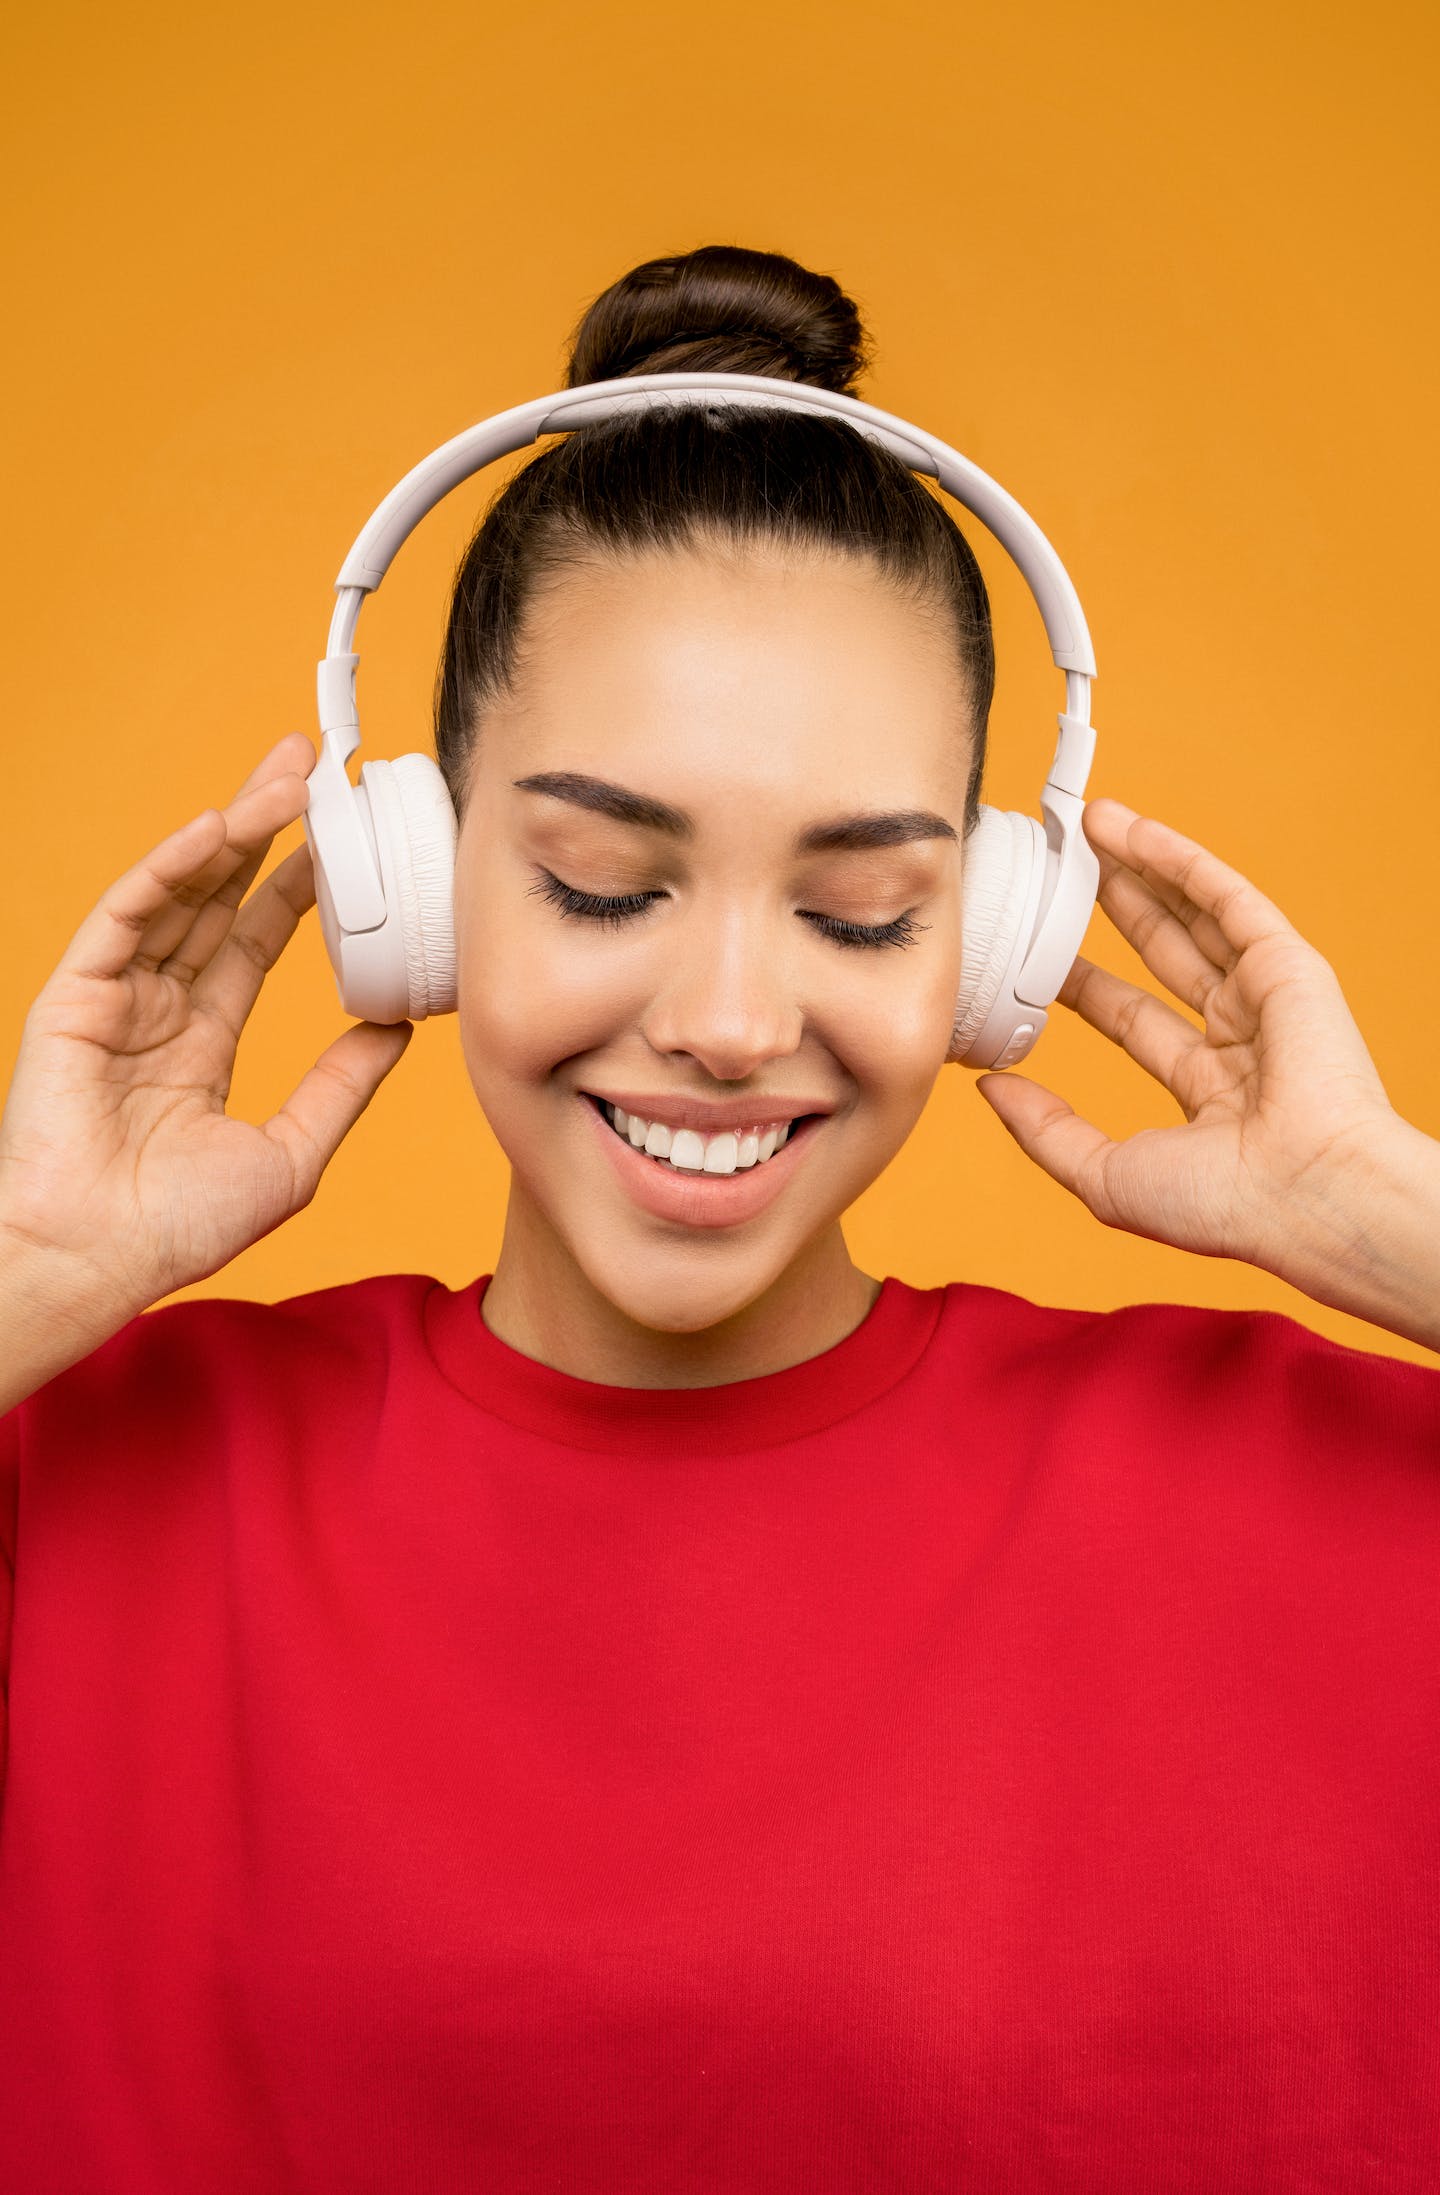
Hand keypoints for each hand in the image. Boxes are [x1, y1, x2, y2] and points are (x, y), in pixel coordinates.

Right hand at [0, 730, 412, 1326]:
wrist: (97, 1261)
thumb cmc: (178, 1229)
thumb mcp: (293, 1152)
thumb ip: (341, 1086)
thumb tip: (399, 1030)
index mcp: (199, 1043)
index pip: (254, 941)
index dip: (298, 887)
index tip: (344, 839)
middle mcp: (157, 1009)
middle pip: (218, 895)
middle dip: (266, 828)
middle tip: (314, 765)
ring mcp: (114, 997)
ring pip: (181, 891)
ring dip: (233, 829)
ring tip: (288, 777)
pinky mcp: (76, 996)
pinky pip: (128, 914)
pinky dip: (171, 867)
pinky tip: (218, 829)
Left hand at [974, 796, 1402, 1281]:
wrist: (1305, 1194)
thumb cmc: (1222, 1205)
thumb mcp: (1105, 1176)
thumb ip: (1045, 1130)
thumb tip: (992, 1091)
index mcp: (1206, 1091)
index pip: (1131, 1018)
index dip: (1082, 983)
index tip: (1034, 952)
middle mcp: (1238, 1039)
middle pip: (1162, 953)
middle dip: (1111, 908)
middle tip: (1060, 870)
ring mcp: (1265, 998)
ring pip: (1192, 915)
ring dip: (1140, 867)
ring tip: (1087, 827)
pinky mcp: (1287, 965)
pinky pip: (1225, 899)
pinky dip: (1178, 860)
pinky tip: (1130, 830)